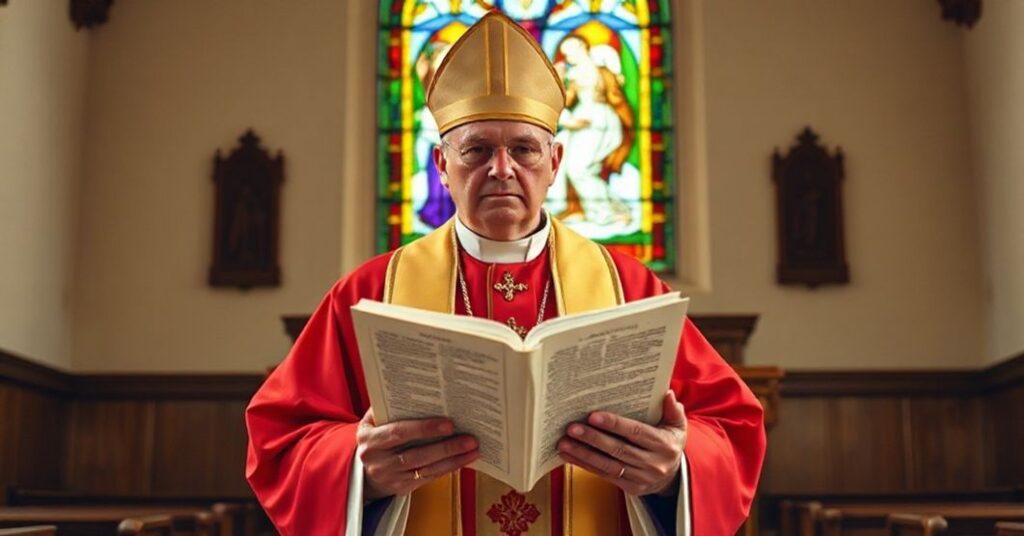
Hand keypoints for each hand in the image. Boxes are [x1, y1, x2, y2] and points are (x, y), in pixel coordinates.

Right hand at [356, 409, 479, 499]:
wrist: (363, 472)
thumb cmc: (375, 438)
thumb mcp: (372, 422)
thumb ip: (389, 408)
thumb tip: (419, 391)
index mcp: (370, 440)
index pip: (399, 433)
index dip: (424, 428)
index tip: (449, 424)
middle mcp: (378, 461)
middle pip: (417, 455)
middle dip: (446, 447)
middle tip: (470, 439)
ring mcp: (390, 477)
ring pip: (426, 469)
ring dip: (453, 460)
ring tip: (473, 449)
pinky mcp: (402, 489)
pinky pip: (429, 478)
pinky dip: (448, 468)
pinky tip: (463, 460)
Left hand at [557, 391, 686, 496]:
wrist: (673, 477)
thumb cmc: (669, 444)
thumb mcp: (677, 426)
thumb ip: (672, 410)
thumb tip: (667, 393)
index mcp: (664, 445)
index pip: (636, 432)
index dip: (614, 424)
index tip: (593, 416)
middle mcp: (653, 463)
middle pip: (618, 449)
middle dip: (593, 438)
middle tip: (572, 428)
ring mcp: (641, 478)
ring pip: (608, 465)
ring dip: (583, 454)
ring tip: (564, 443)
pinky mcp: (631, 488)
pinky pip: (604, 475)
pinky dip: (585, 465)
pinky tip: (569, 455)